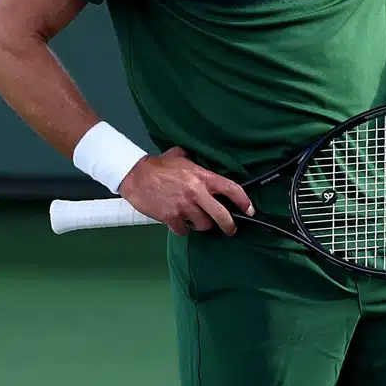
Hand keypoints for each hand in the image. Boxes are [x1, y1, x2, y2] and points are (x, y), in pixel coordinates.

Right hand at [117, 147, 252, 235]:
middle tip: (231, 229)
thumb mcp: (181, 156)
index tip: (250, 210)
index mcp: (202, 177)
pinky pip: (183, 230)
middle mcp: (196, 192)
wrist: (135, 175)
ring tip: (195, 219)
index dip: (244, 201)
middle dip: (229, 225)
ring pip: (203, 225)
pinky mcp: (170, 217)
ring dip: (201, 224)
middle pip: (221, 215)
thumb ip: (195, 160)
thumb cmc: (157, 165)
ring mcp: (183, 206)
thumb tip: (203, 158)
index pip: (231, 188)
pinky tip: (178, 222)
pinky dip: (182, 228)